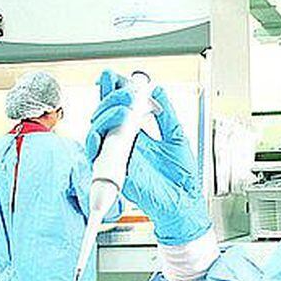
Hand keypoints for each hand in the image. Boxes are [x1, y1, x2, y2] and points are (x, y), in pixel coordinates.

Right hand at [85, 70, 210, 245]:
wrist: (185, 203)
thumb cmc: (181, 178)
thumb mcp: (176, 136)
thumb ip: (166, 114)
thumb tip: (158, 89)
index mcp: (136, 135)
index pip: (118, 108)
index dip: (113, 91)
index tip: (116, 77)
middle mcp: (123, 145)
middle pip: (104, 115)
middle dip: (112, 98)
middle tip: (127, 91)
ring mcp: (117, 158)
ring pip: (95, 131)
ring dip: (107, 114)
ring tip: (126, 108)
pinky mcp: (114, 172)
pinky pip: (98, 155)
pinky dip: (101, 138)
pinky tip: (116, 128)